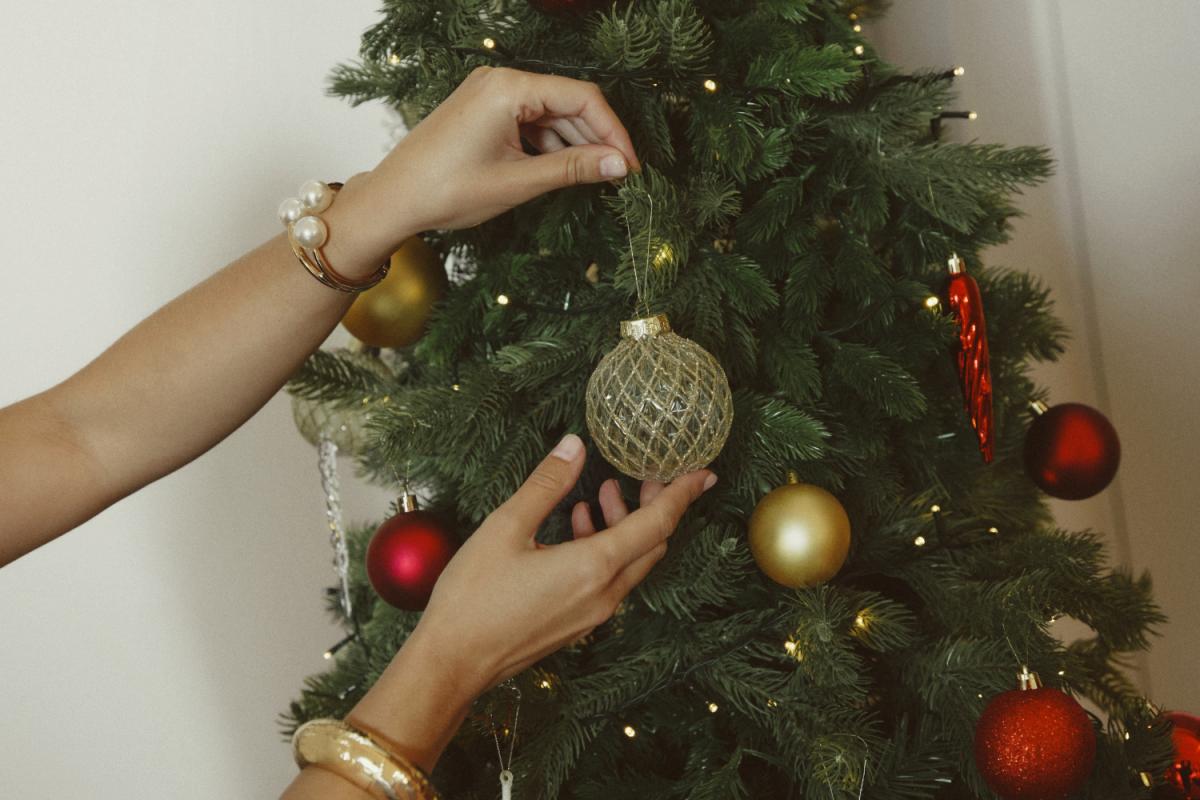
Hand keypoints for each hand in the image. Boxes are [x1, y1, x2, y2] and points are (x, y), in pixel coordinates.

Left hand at [326, 67, 639, 275]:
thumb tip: (620, 165)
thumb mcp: (519, 181)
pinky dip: (549, 145)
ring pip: (551, 114)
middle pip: (568, 102)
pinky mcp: (483, 111)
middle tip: (620, 176)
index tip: (631, 166)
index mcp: (508, 88)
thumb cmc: (447, 190)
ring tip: (595, 178)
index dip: (614, 132)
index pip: (582, 98)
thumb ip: (573, 168)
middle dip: (597, 139)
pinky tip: (563, 171)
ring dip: (574, 144)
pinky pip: (529, 121)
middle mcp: (499, 81)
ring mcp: (490, 94)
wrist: (394, 200)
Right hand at [342, 434, 714, 773]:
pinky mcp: (577, 624)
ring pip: (630, 562)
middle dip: (654, 506)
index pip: (657, 524)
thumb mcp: (506, 528)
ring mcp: (593, 614)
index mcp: (594, 567)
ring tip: (601, 493)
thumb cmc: (473, 597)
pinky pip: (609, 580)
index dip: (683, 494)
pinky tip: (576, 527)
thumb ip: (547, 484)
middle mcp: (604, 594)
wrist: (452, 663)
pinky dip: (606, 548)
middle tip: (643, 474)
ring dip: (624, 526)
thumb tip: (575, 445)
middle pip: (651, 544)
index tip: (705, 473)